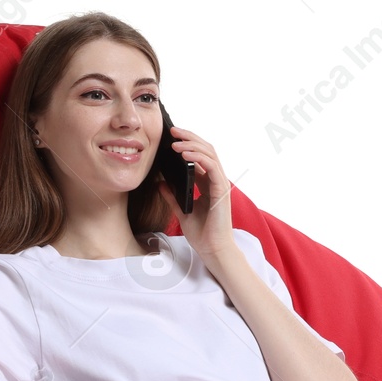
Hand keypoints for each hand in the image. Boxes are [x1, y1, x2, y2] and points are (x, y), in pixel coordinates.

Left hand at [155, 125, 233, 261]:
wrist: (212, 250)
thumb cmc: (202, 234)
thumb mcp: (181, 211)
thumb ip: (172, 196)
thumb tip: (160, 182)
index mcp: (207, 184)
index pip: (199, 156)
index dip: (187, 144)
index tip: (170, 138)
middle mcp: (215, 181)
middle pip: (206, 150)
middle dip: (189, 137)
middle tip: (172, 130)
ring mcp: (220, 185)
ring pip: (210, 154)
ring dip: (192, 144)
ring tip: (175, 141)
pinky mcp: (221, 191)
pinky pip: (212, 167)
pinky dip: (198, 157)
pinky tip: (184, 154)